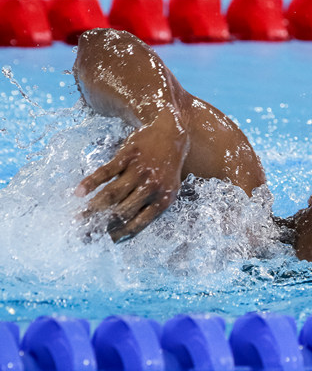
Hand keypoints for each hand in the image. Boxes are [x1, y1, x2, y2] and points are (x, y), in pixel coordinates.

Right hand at [75, 118, 188, 241]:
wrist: (171, 133)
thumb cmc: (166, 168)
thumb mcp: (168, 190)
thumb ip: (151, 208)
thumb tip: (125, 231)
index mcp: (164, 200)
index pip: (137, 224)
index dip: (117, 235)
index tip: (101, 241)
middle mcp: (151, 187)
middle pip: (120, 212)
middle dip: (100, 226)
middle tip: (83, 234)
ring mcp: (138, 171)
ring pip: (111, 195)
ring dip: (91, 209)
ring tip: (77, 219)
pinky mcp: (127, 156)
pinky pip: (105, 172)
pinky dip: (90, 183)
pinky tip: (78, 193)